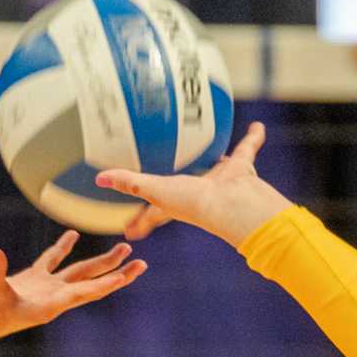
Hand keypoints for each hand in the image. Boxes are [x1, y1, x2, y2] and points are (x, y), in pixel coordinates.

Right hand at [0, 231, 147, 356]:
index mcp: (49, 305)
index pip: (83, 292)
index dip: (105, 284)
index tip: (126, 276)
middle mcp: (53, 297)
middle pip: (92, 282)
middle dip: (116, 272)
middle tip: (141, 262)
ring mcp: (44, 288)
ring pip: (78, 271)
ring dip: (101, 262)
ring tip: (124, 249)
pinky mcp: (31, 279)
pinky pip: (51, 261)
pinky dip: (62, 248)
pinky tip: (73, 234)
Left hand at [96, 122, 292, 247]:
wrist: (233, 204)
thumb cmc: (194, 203)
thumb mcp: (156, 190)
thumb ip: (130, 181)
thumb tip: (99, 178)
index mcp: (178, 201)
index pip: (153, 212)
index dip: (141, 220)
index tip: (130, 230)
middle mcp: (200, 192)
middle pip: (186, 185)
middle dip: (181, 181)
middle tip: (174, 174)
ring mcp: (222, 181)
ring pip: (217, 165)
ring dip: (216, 157)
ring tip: (212, 145)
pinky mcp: (241, 169)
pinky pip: (247, 149)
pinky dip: (253, 138)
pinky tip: (256, 125)